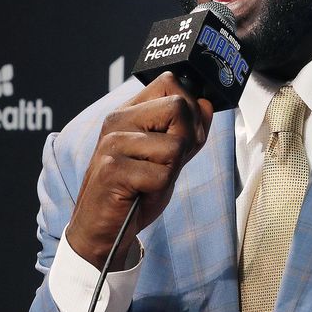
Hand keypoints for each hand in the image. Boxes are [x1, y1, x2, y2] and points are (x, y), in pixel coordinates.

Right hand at [67, 72, 213, 270]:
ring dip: (172, 169)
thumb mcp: (166, 157)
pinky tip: (141, 192)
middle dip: (186, 140)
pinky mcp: (112, 170)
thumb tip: (207, 105)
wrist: (103, 229)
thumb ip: (187, 131)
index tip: (181, 136)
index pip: (170, 82)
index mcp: (128, 112)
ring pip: (176, 144)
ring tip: (150, 180)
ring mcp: (113, 144)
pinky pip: (163, 173)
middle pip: (178, 107)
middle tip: (166, 164)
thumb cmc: (135, 192)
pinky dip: (160, 188)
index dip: (189, 109)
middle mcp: (117, 121)